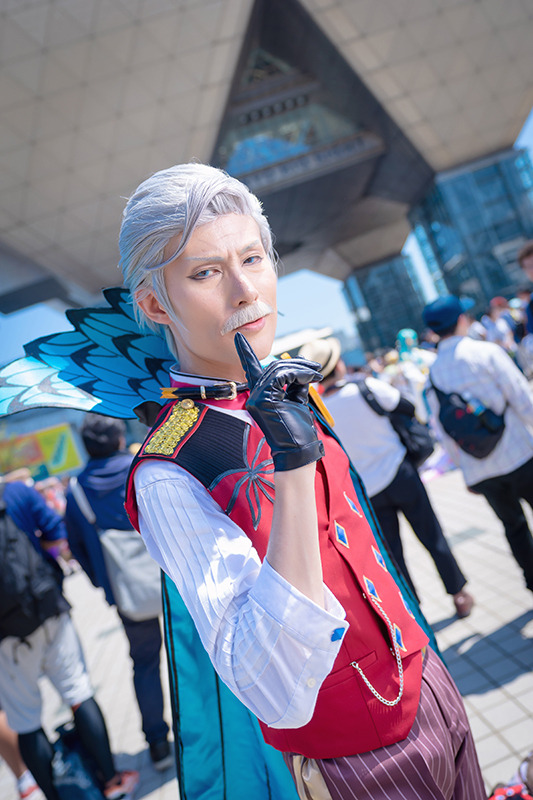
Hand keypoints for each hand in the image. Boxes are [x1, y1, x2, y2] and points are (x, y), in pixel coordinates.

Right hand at [234, 332, 324, 470]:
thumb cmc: (298, 430)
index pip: (251, 370)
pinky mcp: (263, 400)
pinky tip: (312, 380)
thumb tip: (300, 368)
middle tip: (316, 370)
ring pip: (278, 369)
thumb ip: (294, 383)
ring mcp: (256, 398)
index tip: (238, 336)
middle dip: (297, 365)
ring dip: (301, 369)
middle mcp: (254, 396)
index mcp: (260, 396)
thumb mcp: (297, 400)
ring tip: (316, 376)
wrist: (298, 452)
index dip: (245, 353)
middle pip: (273, 367)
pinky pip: (282, 376)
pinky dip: (300, 374)